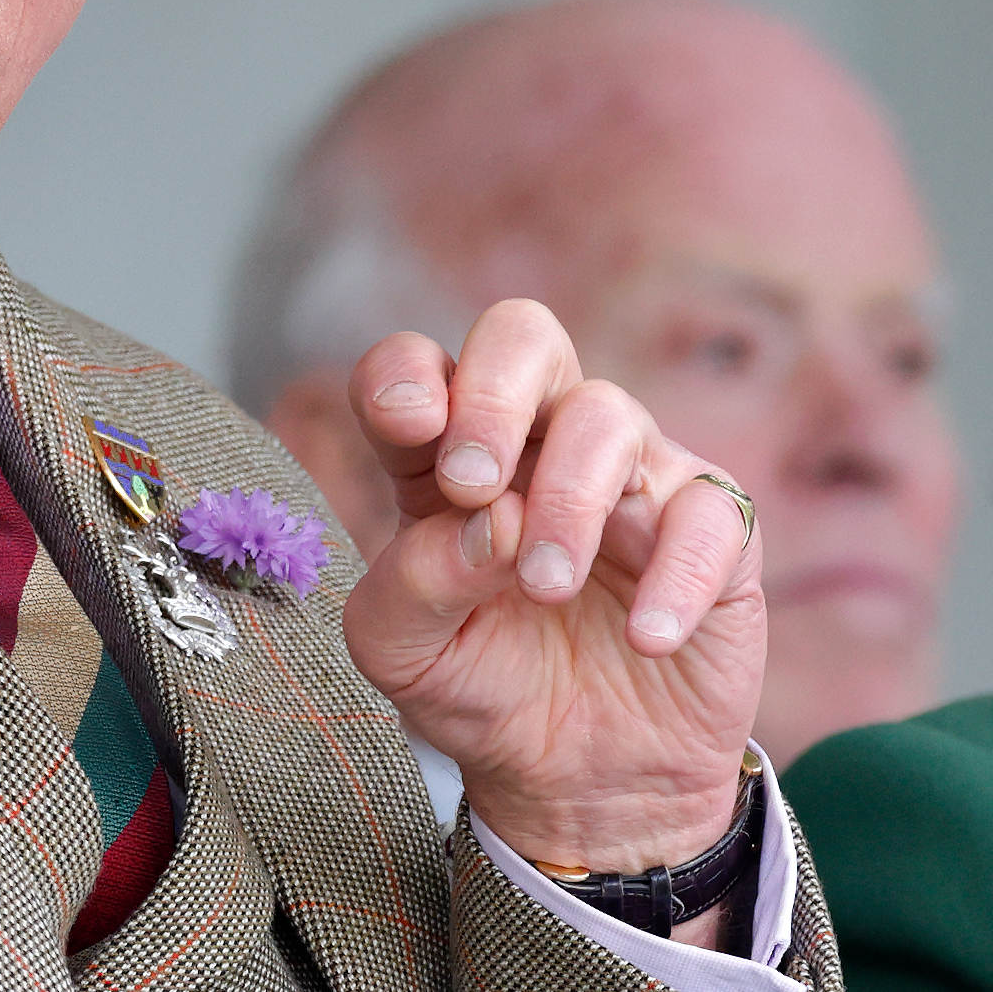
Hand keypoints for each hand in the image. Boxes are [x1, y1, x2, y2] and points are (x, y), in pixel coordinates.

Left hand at [341, 299, 763, 882]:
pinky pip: (709, 512)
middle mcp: (534, 442)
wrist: (580, 781)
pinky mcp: (712, 532)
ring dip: (569, 497)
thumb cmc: (479, 688)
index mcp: (444, 453)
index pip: (417, 367)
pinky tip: (647, 639)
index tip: (407, 427)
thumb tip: (485, 525)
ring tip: (545, 587)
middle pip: (523, 335)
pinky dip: (677, 573)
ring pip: (608, 415)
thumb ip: (411, 584)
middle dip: (492, 395)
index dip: (406, 376)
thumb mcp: (403, 654)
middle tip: (471, 487)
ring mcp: (627, 476)